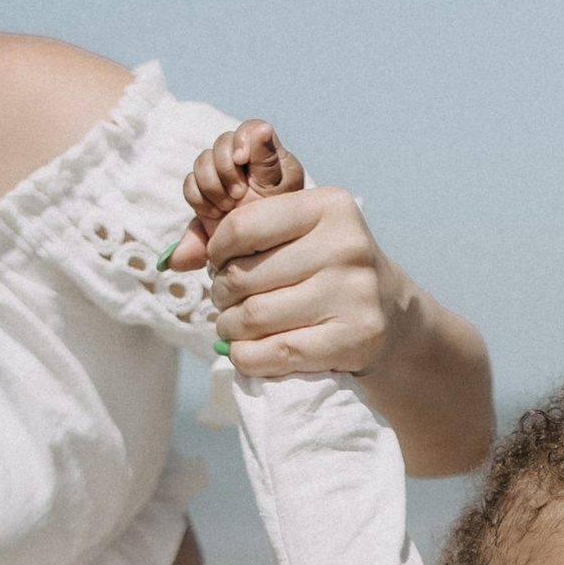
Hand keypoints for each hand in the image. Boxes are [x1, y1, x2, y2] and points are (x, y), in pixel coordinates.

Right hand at [167, 118, 301, 270]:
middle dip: (224, 169)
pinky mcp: (205, 195)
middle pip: (220, 143)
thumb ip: (268, 161)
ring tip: (226, 208)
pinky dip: (198, 198)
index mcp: (269, 158)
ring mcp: (222, 178)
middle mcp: (243, 163)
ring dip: (211, 186)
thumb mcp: (280, 194)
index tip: (242, 160)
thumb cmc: (281, 226)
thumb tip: (264, 128)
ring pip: (202, 162)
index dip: (241, 140)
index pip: (250, 129)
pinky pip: (189, 185)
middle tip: (237, 196)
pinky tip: (212, 214)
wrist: (262, 260)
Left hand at [180, 129, 419, 382]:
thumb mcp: (294, 233)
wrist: (389, 313)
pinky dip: (248, 358)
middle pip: (244, 277)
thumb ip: (233, 234)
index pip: (242, 227)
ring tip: (234, 327)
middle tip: (226, 302)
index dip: (216, 252)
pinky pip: (276, 354)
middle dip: (221, 295)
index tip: (219, 264)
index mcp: (330, 206)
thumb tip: (174, 259)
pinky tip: (248, 352)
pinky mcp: (355, 339)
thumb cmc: (324, 268)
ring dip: (230, 329)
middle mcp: (347, 246)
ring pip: (254, 318)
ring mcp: (355, 294)